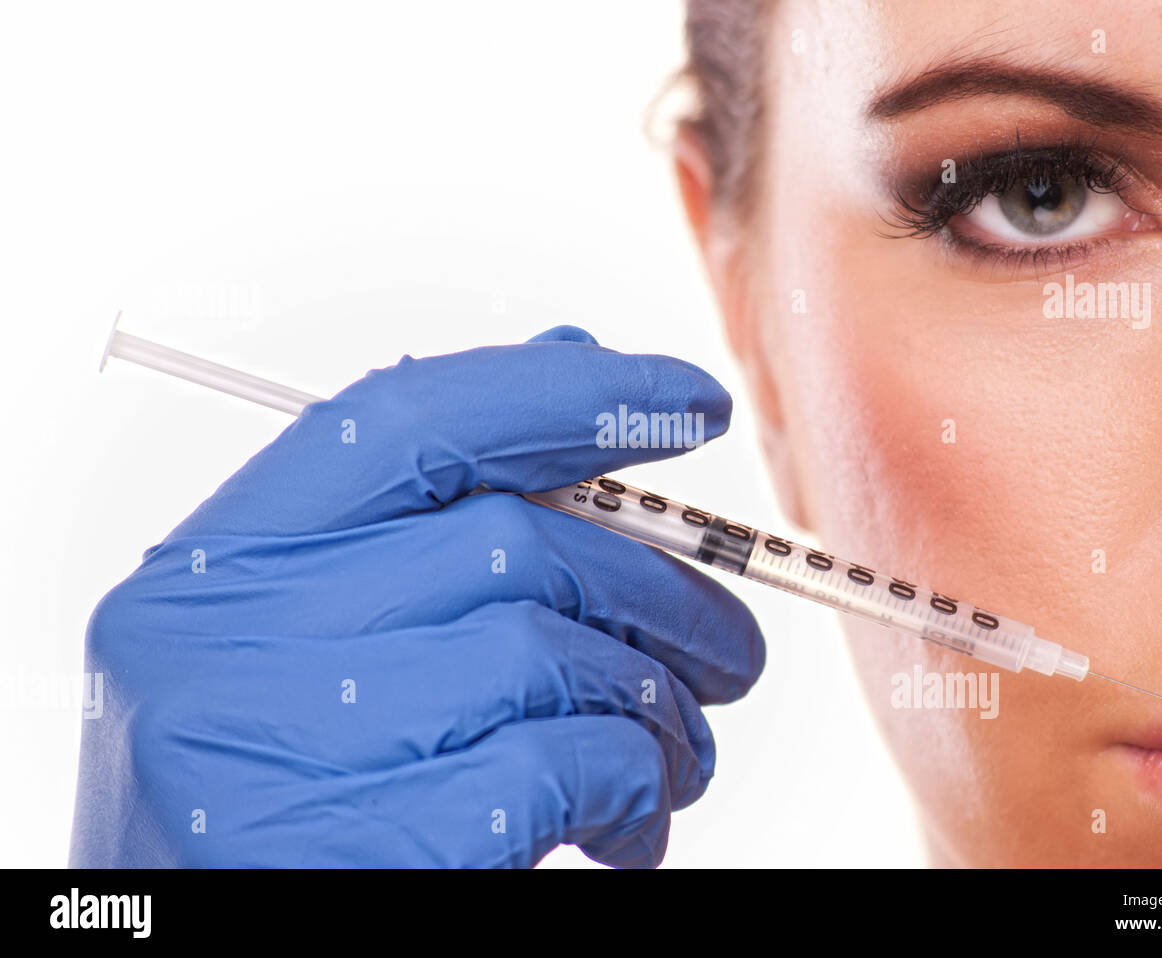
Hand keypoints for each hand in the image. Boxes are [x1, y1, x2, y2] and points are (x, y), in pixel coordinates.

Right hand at [70, 326, 764, 866]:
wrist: (214, 949)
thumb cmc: (296, 808)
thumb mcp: (319, 657)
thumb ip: (432, 519)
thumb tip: (574, 354)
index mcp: (212, 570)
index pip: (407, 420)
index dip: (567, 393)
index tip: (690, 402)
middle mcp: (219, 644)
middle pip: (507, 542)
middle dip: (658, 589)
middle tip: (727, 649)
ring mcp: (274, 749)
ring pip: (546, 652)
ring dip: (652, 705)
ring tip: (675, 753)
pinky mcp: (351, 851)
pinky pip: (558, 765)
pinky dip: (629, 783)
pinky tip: (629, 824)